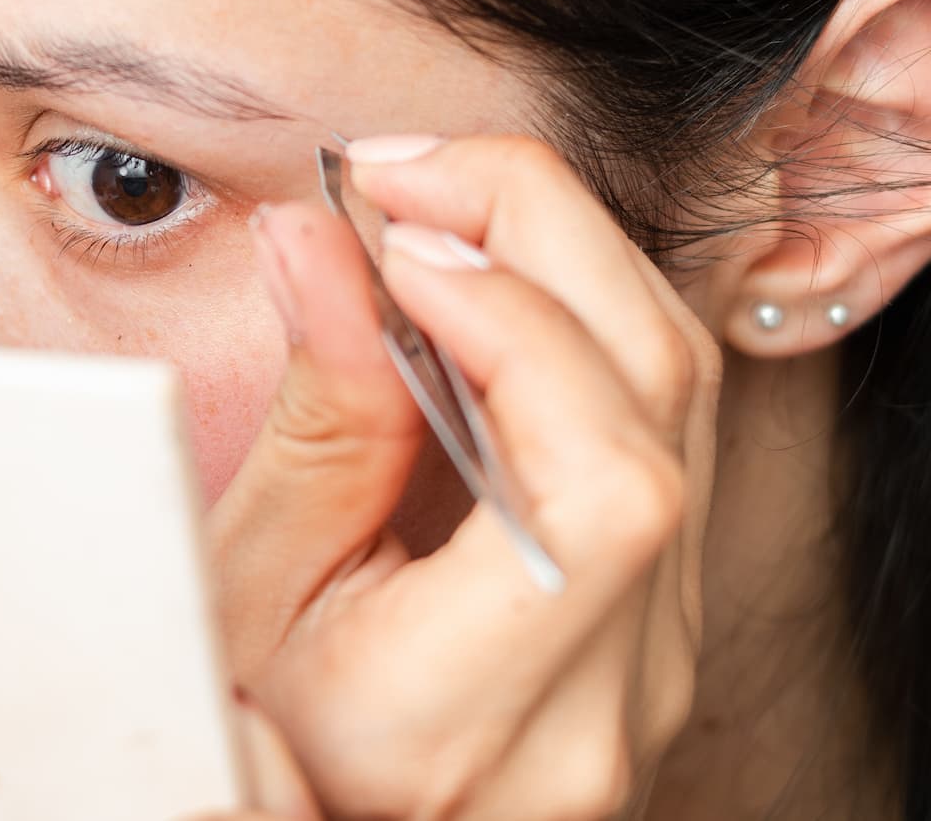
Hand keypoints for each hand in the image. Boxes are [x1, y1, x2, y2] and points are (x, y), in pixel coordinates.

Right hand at [192, 133, 720, 820]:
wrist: (325, 820)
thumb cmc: (256, 724)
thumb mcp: (243, 588)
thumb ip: (311, 417)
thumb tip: (322, 238)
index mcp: (472, 719)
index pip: (604, 486)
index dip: (521, 323)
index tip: (394, 240)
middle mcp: (607, 705)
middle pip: (666, 406)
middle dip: (545, 235)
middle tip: (406, 174)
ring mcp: (657, 665)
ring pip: (687, 397)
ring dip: (566, 258)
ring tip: (432, 206)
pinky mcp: (664, 620)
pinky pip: (665, 425)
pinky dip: (578, 317)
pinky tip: (483, 277)